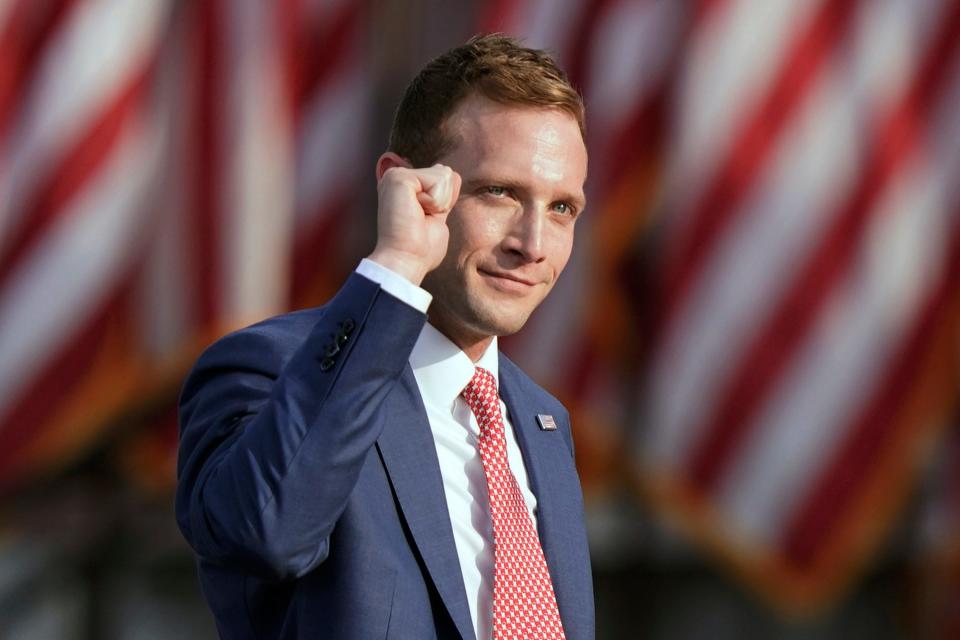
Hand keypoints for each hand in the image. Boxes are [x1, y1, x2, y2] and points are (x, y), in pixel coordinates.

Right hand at [368, 161, 461, 284]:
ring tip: (418, 217)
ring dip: (439, 203)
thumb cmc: (420, 249)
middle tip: (421, 219)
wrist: (406, 261)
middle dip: (444, 200)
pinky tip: (416, 212)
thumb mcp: (437, 215)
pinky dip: (435, 202)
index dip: (445, 202)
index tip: (424, 221)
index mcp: (405, 186)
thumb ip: (441, 195)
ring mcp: (396, 175)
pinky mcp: (398, 177)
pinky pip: (438, 180)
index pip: (444, 177)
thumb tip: (445, 171)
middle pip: (447, 173)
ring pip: (444, 175)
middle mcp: (398, 177)